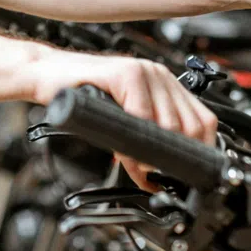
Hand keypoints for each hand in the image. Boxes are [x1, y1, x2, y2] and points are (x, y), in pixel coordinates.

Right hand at [31, 50, 216, 188]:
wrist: (47, 76)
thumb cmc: (82, 96)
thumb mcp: (121, 121)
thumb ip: (144, 140)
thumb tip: (157, 180)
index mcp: (165, 84)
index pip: (203, 121)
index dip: (199, 152)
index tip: (187, 176)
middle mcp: (160, 74)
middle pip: (191, 126)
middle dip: (174, 159)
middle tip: (152, 176)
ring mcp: (145, 71)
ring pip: (168, 124)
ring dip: (152, 154)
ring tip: (133, 164)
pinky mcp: (125, 73)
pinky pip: (142, 115)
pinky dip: (135, 141)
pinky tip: (121, 150)